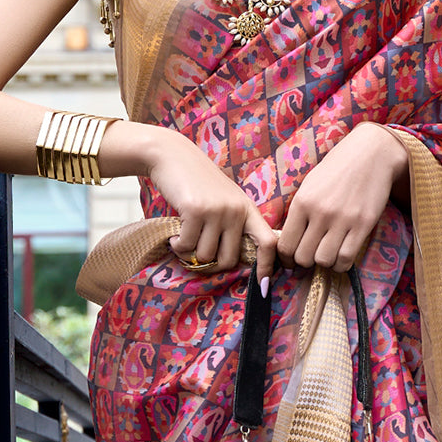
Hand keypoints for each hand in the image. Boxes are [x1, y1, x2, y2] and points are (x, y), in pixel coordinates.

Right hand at [134, 125, 277, 279]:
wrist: (172, 155)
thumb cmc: (197, 183)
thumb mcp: (225, 199)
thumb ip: (232, 223)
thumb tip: (230, 261)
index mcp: (248, 209)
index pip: (268, 242)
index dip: (267, 266)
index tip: (263, 285)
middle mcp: (237, 210)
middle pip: (230, 259)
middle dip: (211, 264)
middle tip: (198, 254)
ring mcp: (217, 210)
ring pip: (206, 256)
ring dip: (191, 254)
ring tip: (184, 240)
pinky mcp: (196, 210)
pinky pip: (187, 246)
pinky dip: (178, 246)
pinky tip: (175, 235)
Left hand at [277, 123, 408, 271]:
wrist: (370, 154)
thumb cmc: (337, 170)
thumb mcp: (309, 186)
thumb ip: (299, 213)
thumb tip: (289, 243)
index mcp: (302, 202)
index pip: (285, 245)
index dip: (286, 259)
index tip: (292, 260)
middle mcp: (320, 212)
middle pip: (303, 257)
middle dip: (305, 262)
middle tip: (312, 255)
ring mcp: (343, 219)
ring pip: (324, 261)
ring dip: (325, 262)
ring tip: (328, 253)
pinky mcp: (363, 224)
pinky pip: (347, 258)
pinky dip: (342, 263)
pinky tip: (341, 255)